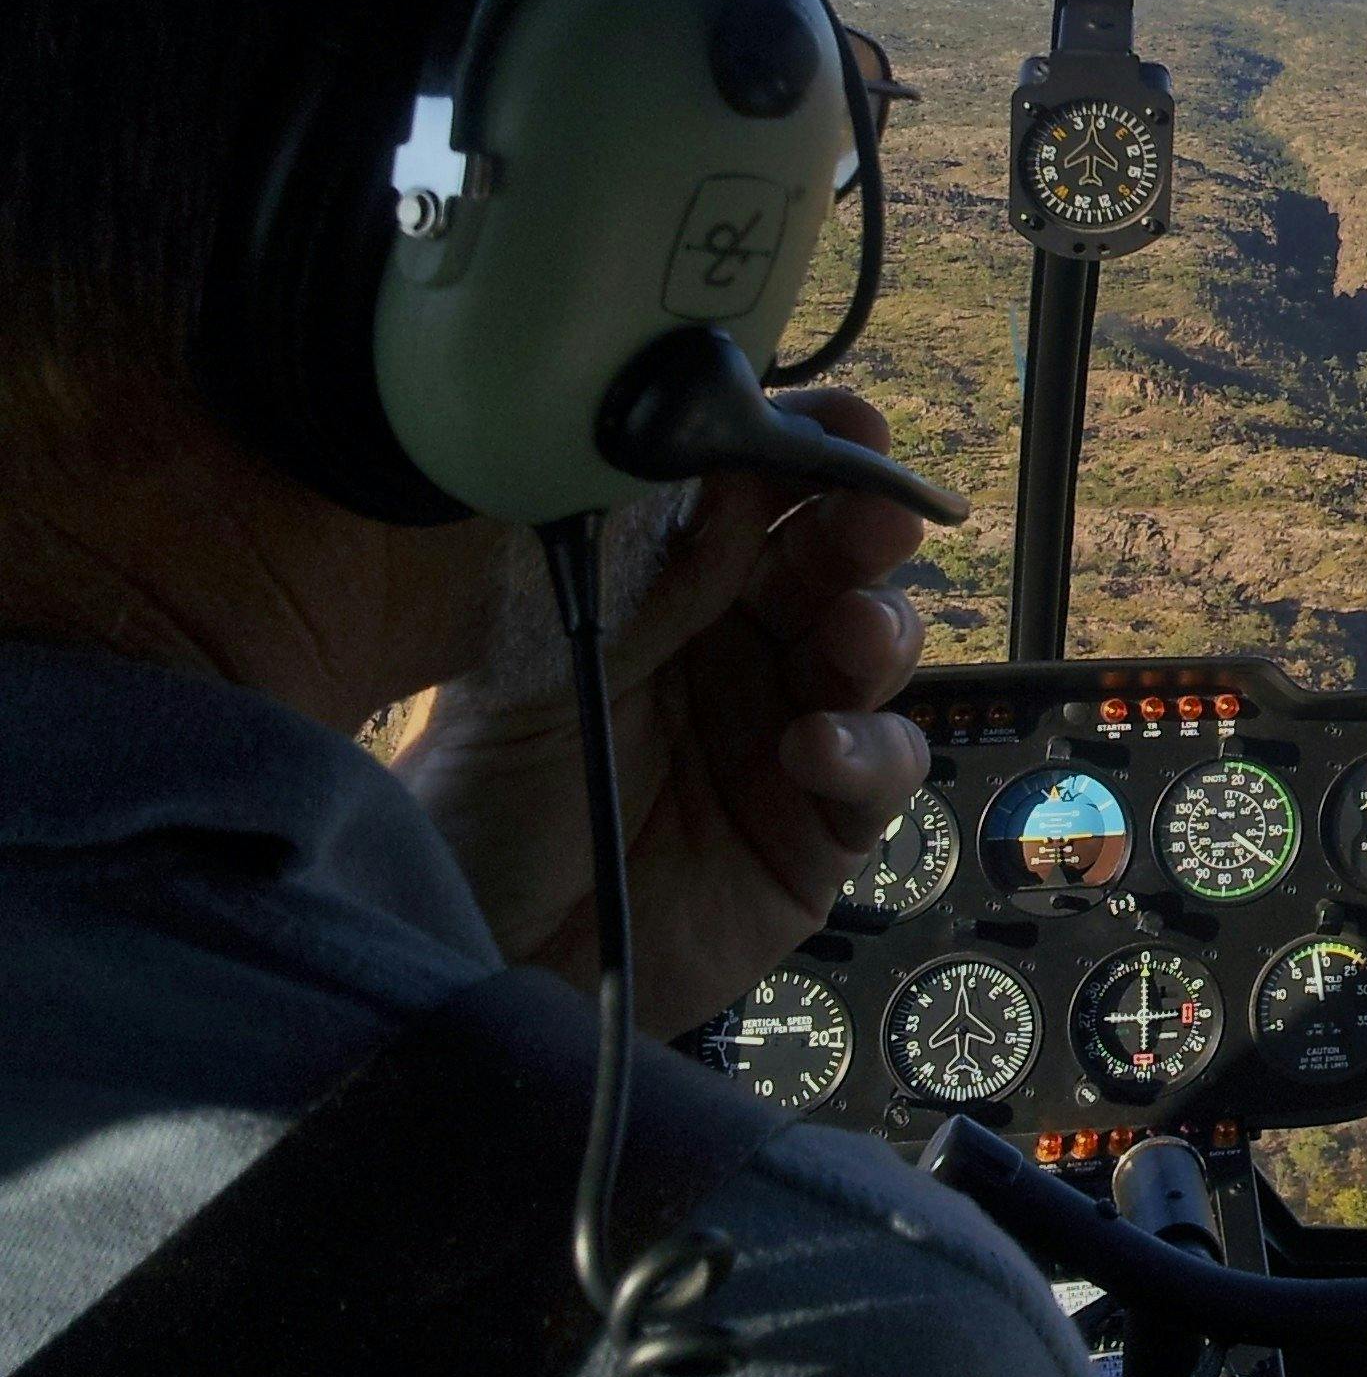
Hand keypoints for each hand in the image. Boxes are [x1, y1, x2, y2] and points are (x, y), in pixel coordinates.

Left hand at [400, 391, 932, 1035]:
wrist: (473, 950)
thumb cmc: (485, 797)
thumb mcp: (543, 661)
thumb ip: (646, 575)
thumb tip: (732, 467)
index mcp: (675, 589)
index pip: (761, 499)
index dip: (811, 456)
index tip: (849, 426)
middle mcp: (744, 650)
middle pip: (837, 563)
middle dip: (867, 529)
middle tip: (878, 517)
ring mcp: (791, 734)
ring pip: (879, 652)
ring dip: (883, 630)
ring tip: (855, 633)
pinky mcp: (820, 832)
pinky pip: (883, 771)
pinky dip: (868, 750)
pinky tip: (813, 749)